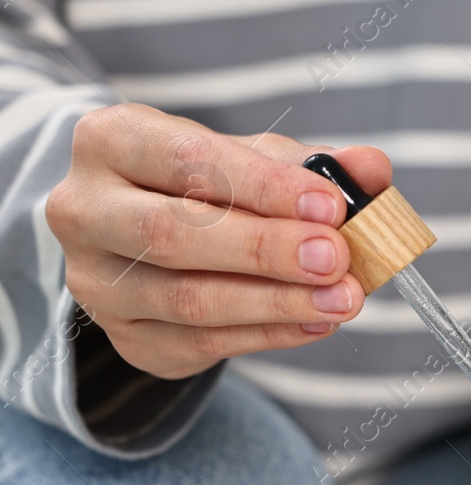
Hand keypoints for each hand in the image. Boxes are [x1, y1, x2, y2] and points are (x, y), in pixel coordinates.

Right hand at [46, 103, 390, 379]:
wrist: (145, 237)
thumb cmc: (207, 184)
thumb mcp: (255, 158)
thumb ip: (313, 163)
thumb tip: (372, 168)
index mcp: (110, 141)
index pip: (184, 159)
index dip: (261, 185)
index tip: (331, 204)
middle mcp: (84, 210)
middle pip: (172, 234)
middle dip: (265, 249)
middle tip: (338, 257)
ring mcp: (97, 282)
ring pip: (186, 299)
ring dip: (276, 302)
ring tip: (344, 298)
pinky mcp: (127, 337)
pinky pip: (202, 343)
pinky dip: (270, 334)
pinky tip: (318, 321)